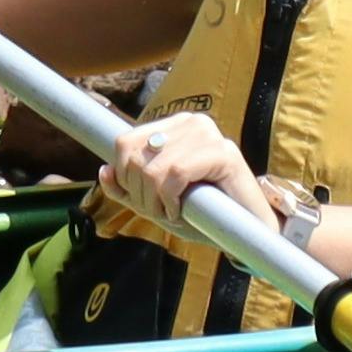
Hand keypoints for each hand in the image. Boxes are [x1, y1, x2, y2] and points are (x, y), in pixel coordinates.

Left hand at [110, 110, 297, 230]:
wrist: (247, 230)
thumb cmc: (203, 213)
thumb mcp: (155, 202)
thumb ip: (127, 188)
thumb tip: (104, 171)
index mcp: (173, 126)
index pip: (125, 142)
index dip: (125, 177)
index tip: (143, 200)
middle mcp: (191, 122)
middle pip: (136, 156)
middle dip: (140, 194)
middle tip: (160, 211)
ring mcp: (208, 134)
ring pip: (154, 167)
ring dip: (156, 201)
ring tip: (171, 213)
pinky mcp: (224, 152)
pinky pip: (176, 173)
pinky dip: (171, 198)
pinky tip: (181, 211)